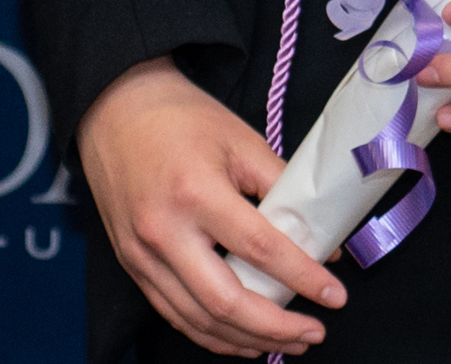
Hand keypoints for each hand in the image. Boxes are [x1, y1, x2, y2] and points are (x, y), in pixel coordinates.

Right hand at [76, 58, 342, 355]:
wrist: (115, 109)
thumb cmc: (182, 117)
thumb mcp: (241, 141)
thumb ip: (283, 188)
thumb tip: (323, 239)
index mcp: (196, 192)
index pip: (259, 249)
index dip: (302, 277)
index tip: (335, 296)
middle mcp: (164, 232)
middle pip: (226, 301)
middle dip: (276, 327)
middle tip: (315, 332)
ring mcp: (142, 255)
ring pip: (199, 319)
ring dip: (248, 340)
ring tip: (289, 342)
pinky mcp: (132, 265)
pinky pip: (175, 314)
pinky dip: (212, 335)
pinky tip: (244, 339)